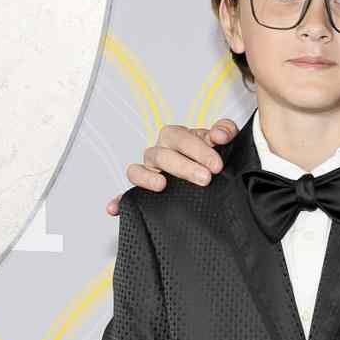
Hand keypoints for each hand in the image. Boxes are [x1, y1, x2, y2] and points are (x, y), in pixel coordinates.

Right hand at [105, 117, 238, 216]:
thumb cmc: (210, 154)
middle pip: (161, 154)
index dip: (199, 150)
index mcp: (175, 137)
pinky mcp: (143, 191)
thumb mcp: (221, 140)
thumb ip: (224, 131)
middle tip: (205, 178)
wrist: (209, 174)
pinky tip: (115, 208)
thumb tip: (219, 135)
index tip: (217, 165)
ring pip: (138, 170)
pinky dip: (119, 200)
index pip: (181, 137)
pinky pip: (127, 195)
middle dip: (184, 166)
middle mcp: (159, 152)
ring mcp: (149, 172)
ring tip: (162, 185)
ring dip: (148, 178)